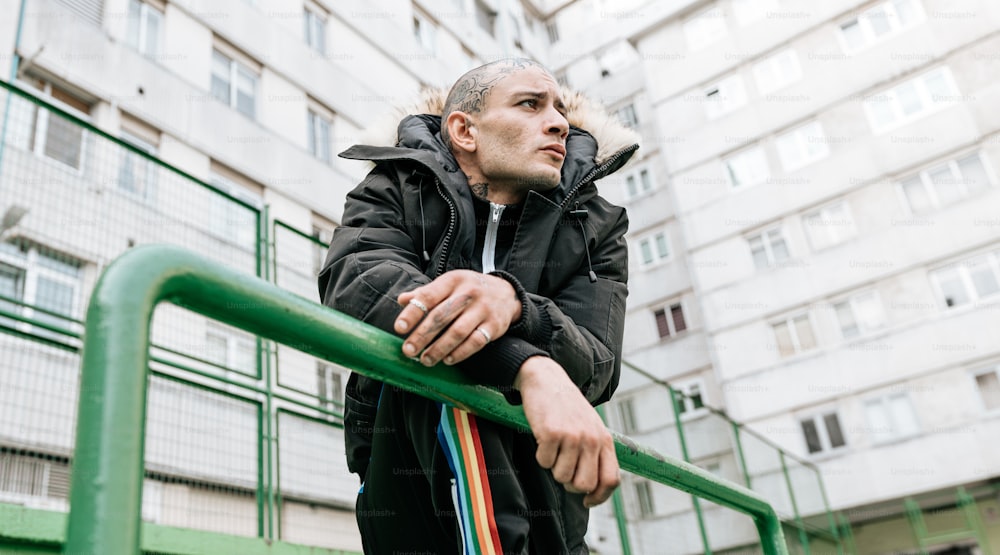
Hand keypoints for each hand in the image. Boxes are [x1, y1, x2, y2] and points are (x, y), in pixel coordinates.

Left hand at [395, 270, 521, 366]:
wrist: (506, 293)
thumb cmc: (469, 290)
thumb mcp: (449, 285)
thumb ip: (426, 293)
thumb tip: (402, 300)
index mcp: (452, 280)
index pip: (428, 296)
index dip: (412, 313)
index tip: (399, 328)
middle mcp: (468, 293)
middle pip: (441, 316)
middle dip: (422, 336)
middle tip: (408, 351)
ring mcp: (483, 309)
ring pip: (458, 332)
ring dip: (439, 349)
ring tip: (425, 360)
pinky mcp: (495, 325)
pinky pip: (476, 342)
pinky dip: (460, 353)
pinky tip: (448, 360)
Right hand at [515, 356, 619, 507]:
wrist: (547, 380)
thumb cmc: (567, 408)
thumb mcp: (591, 427)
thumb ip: (596, 454)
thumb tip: (590, 490)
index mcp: (604, 439)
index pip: (610, 480)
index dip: (599, 497)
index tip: (587, 501)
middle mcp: (591, 439)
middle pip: (584, 485)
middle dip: (570, 483)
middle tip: (563, 467)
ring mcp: (572, 436)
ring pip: (561, 476)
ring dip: (553, 466)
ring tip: (554, 446)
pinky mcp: (551, 433)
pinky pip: (544, 462)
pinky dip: (540, 455)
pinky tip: (543, 438)